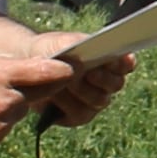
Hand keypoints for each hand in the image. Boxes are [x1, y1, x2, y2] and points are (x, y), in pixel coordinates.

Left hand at [0, 17, 130, 133]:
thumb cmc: (52, 49)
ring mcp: (94, 101)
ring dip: (80, 89)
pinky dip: (66, 103)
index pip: (126, 64)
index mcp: (110, 61)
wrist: (30, 64)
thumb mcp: (62, 41)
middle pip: (116, 84)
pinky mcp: (79, 116)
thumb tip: (84, 63)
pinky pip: (80, 113)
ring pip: (98, 100)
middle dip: (101, 77)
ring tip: (63, 81)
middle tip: (87, 72)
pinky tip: (53, 95)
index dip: (123, 63)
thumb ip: (77, 44)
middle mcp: (107, 83)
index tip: (114, 59)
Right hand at [0, 45, 84, 144]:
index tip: (74, 68)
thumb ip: (11, 70)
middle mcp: (4, 101)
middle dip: (35, 87)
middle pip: (38, 94)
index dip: (64, 71)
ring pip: (19, 112)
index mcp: (0, 75)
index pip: (47, 73)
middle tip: (21, 80)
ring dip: (11, 106)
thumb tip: (41, 73)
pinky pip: (5, 127)